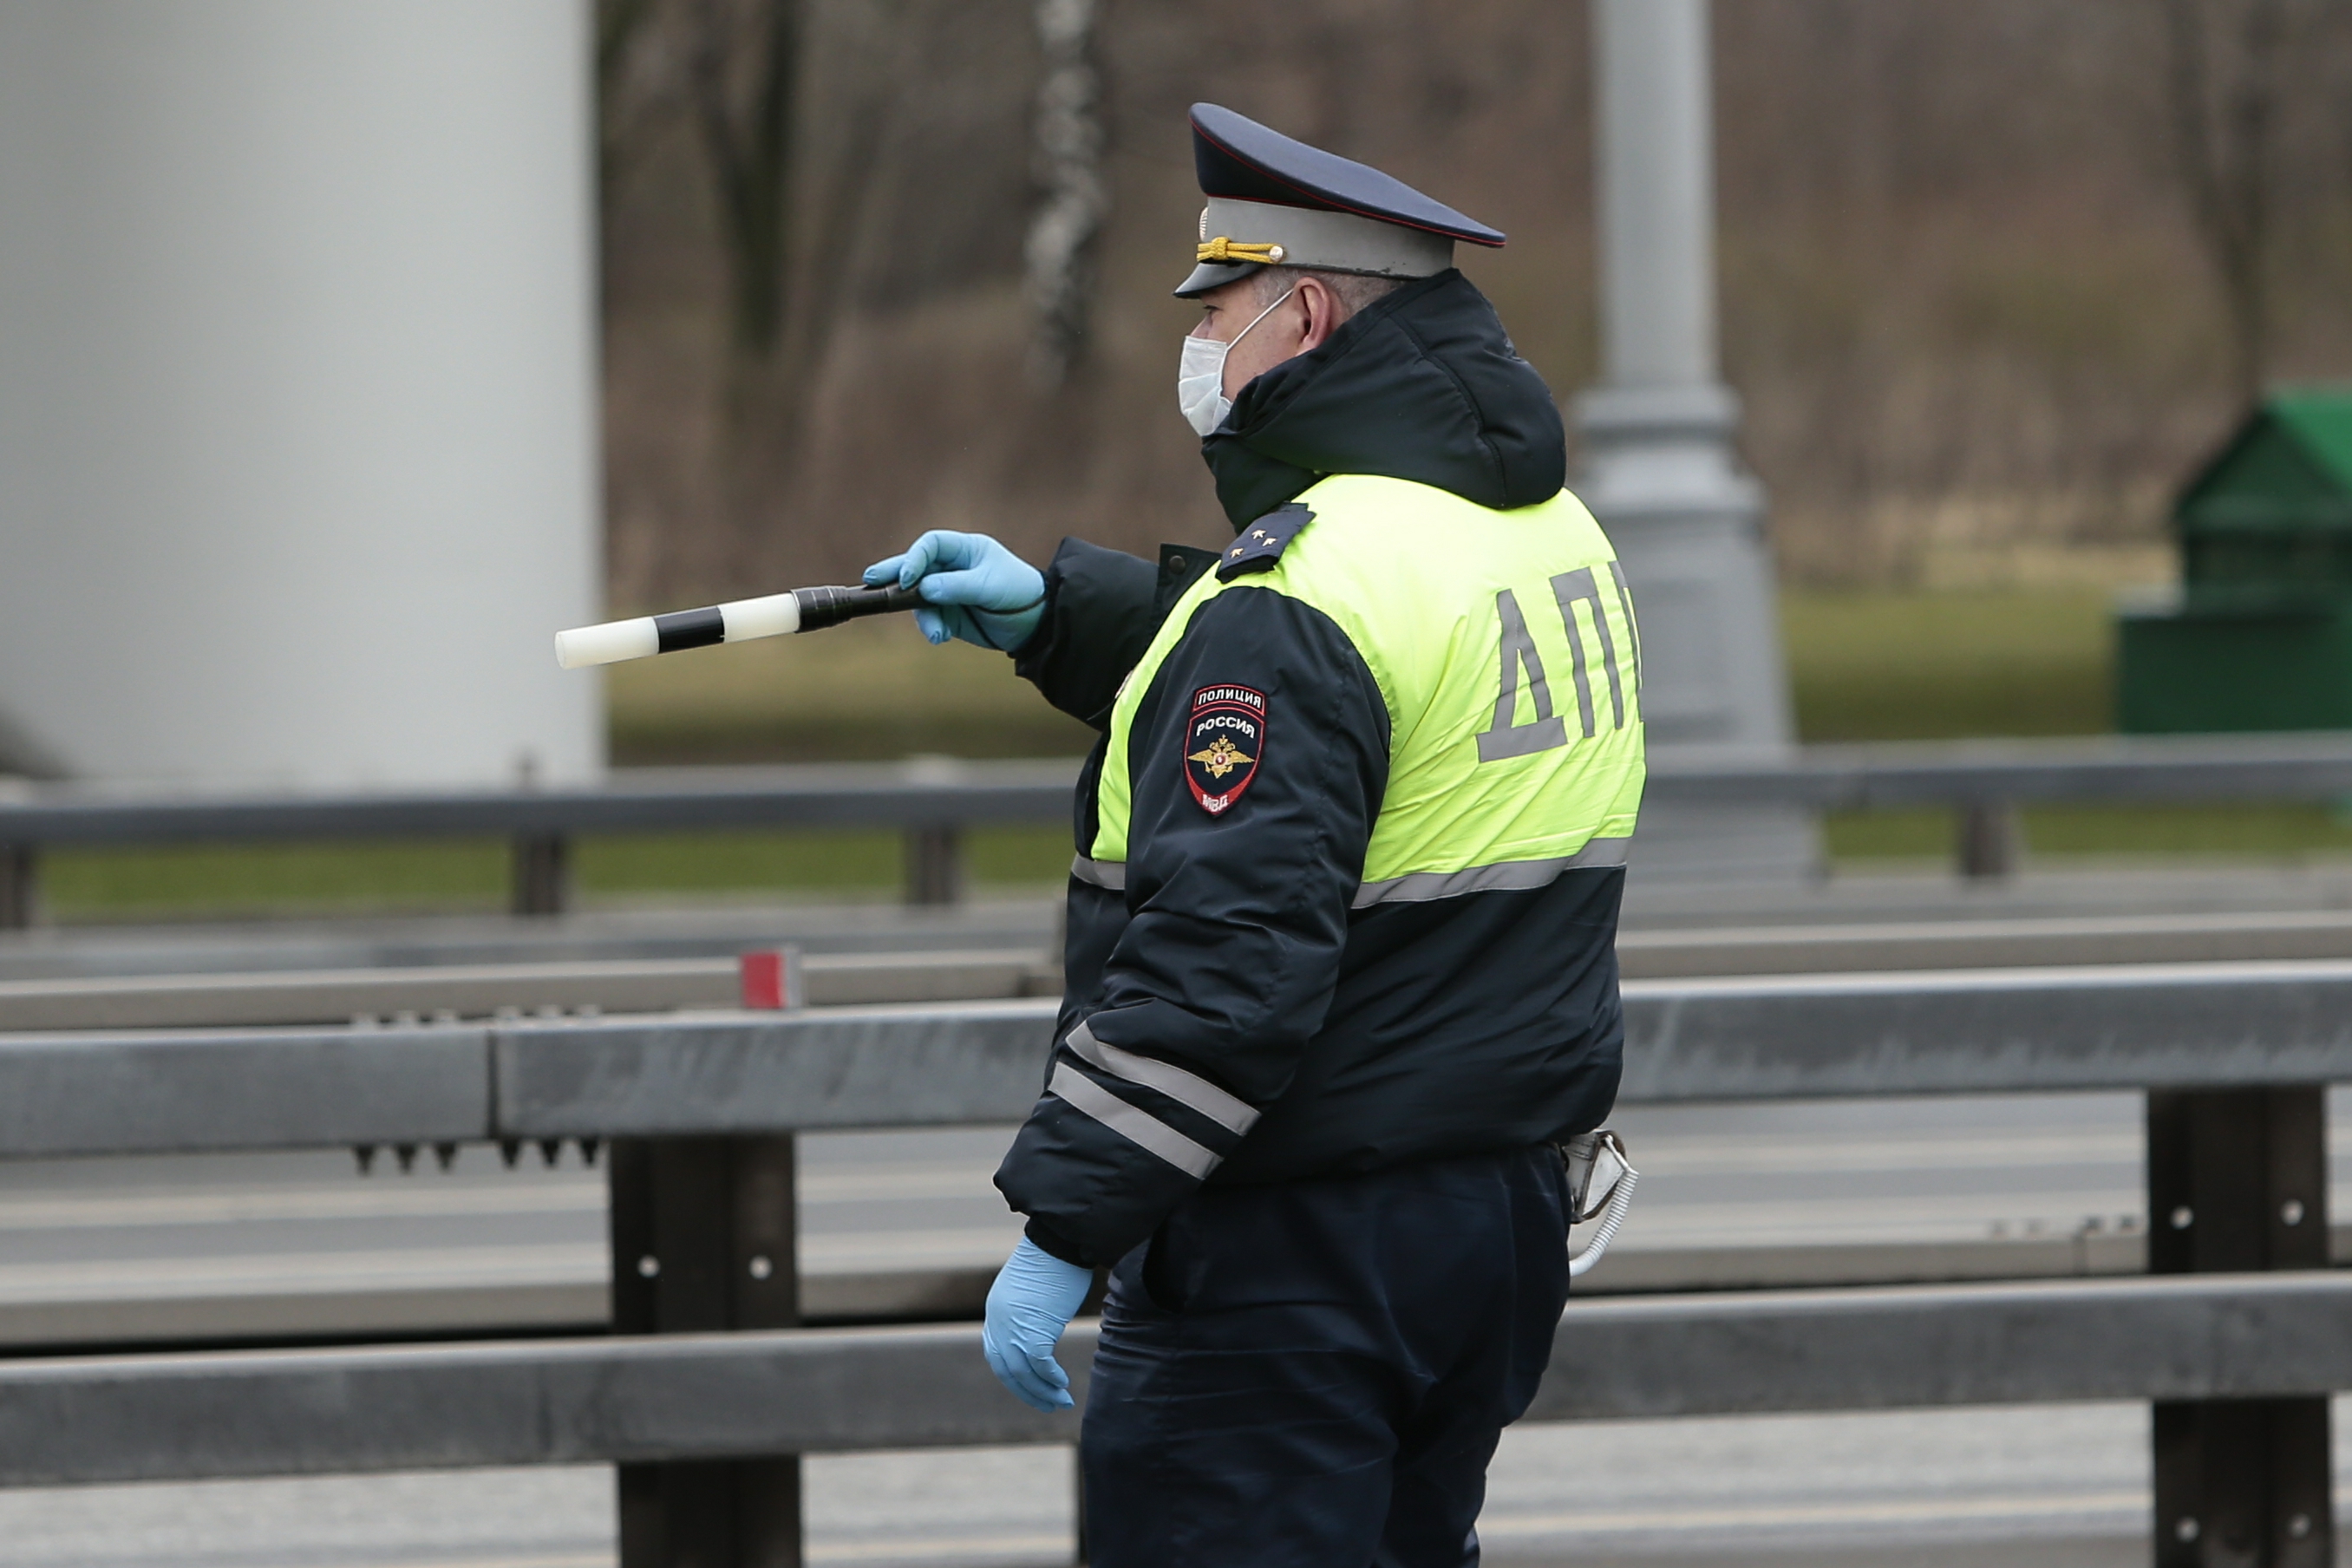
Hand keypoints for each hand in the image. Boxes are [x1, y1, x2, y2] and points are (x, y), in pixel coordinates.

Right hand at [863, 531, 1045, 650]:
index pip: (931, 545)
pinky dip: (933, 628)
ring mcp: (948, 591)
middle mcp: (953, 568)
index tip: (906, 577)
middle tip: (870, 579)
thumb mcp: (989, 587)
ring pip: (919, 599)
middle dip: (894, 574)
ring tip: (936, 633)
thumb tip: (923, 588)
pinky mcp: (950, 614)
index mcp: (965, 550)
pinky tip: (942, 637)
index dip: (914, 558)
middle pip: (916, 567)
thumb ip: (956, 586)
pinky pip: (930, 619)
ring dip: (923, 617)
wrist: (1036, 624)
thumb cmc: (1018, 592)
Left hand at [981, 1236, 1091, 1411]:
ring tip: (1061, 1401)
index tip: (1030, 1388)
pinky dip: (1051, 1378)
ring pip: (1023, 1373)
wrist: (1058, 1242)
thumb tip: (1040, 1330)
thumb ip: (1025, 1315)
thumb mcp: (1029, 1292)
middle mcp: (999, 1323)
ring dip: (1043, 1391)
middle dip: (1028, 1392)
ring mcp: (1014, 1328)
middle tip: (1047, 1405)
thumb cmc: (1052, 1261)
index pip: (996, 1356)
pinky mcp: (1034, 1329)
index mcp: (995, 1313)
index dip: (1012, 1377)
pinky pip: (1040, 1364)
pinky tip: (1063, 1384)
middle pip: (1007, 1370)